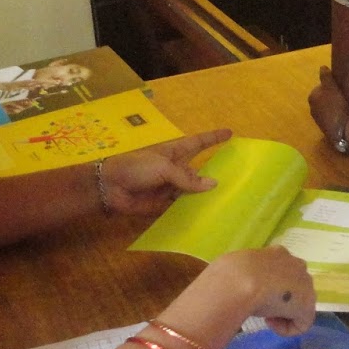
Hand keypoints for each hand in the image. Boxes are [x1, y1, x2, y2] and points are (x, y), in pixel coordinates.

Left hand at [97, 129, 231, 214]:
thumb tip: (213, 185)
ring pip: (193, 191)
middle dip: (214, 174)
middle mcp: (175, 169)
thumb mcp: (164, 167)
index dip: (214, 137)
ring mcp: (170, 187)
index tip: (230, 133)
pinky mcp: (165, 204)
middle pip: (199, 171)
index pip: (199, 143)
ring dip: (205, 196)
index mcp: (175, 152)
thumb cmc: (136, 167)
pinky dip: (193, 210)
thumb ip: (188, 177)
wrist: (111, 188)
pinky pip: (182, 206)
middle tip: (238, 179)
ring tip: (228, 201)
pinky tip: (208, 215)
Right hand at [201, 247, 316, 336]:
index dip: (268, 287)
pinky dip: (285, 329)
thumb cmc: (233, 273)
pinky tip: (270, 324)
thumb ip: (245, 276)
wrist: (241, 280)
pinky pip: (300, 323)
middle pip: (294, 287)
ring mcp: (305, 285)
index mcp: (279, 253)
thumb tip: (235, 286)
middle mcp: (296, 265)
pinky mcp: (307, 307)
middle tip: (261, 307)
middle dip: (279, 300)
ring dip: (282, 313)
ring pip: (298, 305)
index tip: (254, 295)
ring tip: (264, 316)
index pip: (281, 272)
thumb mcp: (238, 270)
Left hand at [308, 67, 348, 147]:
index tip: (342, 87)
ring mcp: (318, 120)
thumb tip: (322, 67)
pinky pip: (331, 117)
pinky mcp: (325, 129)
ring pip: (328, 108)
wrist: (342, 130)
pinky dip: (337, 115)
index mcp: (312, 96)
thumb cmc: (336, 105)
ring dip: (336, 106)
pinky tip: (346, 116)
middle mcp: (312, 108)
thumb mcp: (331, 87)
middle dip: (333, 96)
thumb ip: (325, 76)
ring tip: (348, 106)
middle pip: (325, 97)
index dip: (333, 85)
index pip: (322, 86)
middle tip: (346, 96)